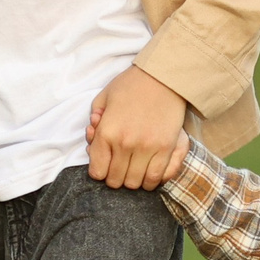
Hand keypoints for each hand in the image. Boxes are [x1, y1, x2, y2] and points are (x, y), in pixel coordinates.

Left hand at [87, 67, 188, 188]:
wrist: (163, 76)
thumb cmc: (131, 86)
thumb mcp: (103, 98)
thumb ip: (94, 121)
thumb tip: (92, 138)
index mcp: (107, 132)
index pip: (98, 172)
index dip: (99, 172)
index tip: (104, 166)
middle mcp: (126, 144)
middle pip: (116, 181)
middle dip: (115, 178)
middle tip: (119, 168)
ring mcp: (148, 148)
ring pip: (136, 183)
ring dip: (133, 180)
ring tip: (134, 170)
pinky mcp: (167, 148)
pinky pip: (157, 178)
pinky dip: (152, 180)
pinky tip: (149, 172)